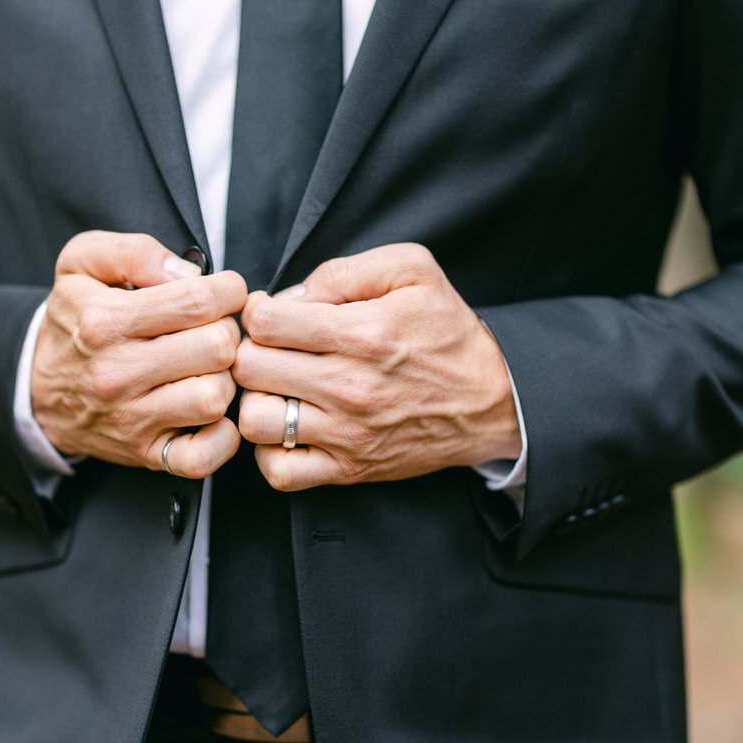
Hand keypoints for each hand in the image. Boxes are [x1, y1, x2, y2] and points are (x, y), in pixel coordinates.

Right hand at [32, 231, 245, 477]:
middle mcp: (117, 373)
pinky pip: (202, 458)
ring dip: (227, 379)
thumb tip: (187, 273)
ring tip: (211, 367)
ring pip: (215, 397)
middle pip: (217, 347)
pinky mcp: (146, 453)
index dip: (228, 290)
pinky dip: (222, 438)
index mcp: (105, 321)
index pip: (199, 301)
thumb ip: (133, 251)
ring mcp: (132, 418)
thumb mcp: (81, 264)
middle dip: (228, 330)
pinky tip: (214, 413)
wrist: (37, 390)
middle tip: (216, 329)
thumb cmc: (75, 319)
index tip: (223, 292)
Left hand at [232, 243, 521, 490]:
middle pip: (250, 368)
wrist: (492, 401)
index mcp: (362, 333)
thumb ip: (345, 270)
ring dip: (254, 400)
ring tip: (274, 388)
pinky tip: (284, 427)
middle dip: (250, 351)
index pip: (264, 321)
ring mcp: (347, 433)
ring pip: (254, 420)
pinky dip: (269, 452)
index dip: (257, 311)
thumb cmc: (448, 333)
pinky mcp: (348, 469)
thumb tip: (291, 294)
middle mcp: (350, 386)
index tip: (271, 315)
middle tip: (269, 350)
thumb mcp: (413, 271)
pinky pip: (279, 471)